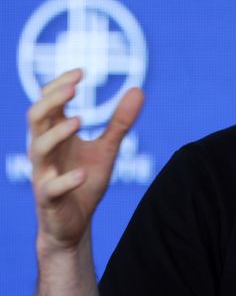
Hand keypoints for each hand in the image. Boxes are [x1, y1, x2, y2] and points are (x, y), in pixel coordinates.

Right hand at [28, 68, 143, 252]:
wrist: (74, 224)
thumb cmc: (85, 181)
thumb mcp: (107, 148)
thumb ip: (120, 121)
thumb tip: (138, 89)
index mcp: (56, 135)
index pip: (48, 103)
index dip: (59, 85)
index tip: (81, 72)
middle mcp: (45, 151)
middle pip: (36, 118)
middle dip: (51, 101)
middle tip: (73, 88)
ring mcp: (44, 174)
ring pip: (38, 149)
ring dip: (56, 133)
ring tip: (78, 120)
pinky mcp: (49, 199)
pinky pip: (51, 188)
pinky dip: (66, 180)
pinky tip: (83, 172)